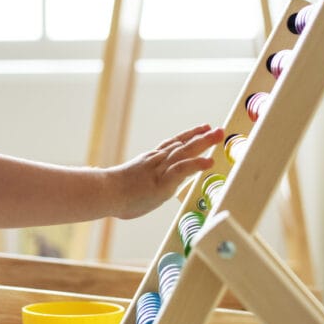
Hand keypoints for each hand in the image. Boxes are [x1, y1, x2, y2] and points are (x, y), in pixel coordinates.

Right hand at [109, 124, 223, 219]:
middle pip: (182, 145)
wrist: (104, 193)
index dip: (187, 137)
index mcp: (149, 161)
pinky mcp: (163, 183)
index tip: (200, 129)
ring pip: (184, 153)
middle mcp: (156, 161)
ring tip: (219, 135)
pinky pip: (182, 170)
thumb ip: (138, 186)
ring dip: (203, 143)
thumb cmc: (111, 195)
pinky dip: (196, 164)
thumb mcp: (129, 186)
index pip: (172, 145)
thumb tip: (134, 194)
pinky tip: (209, 161)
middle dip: (201, 136)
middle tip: (218, 129)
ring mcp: (160, 170)